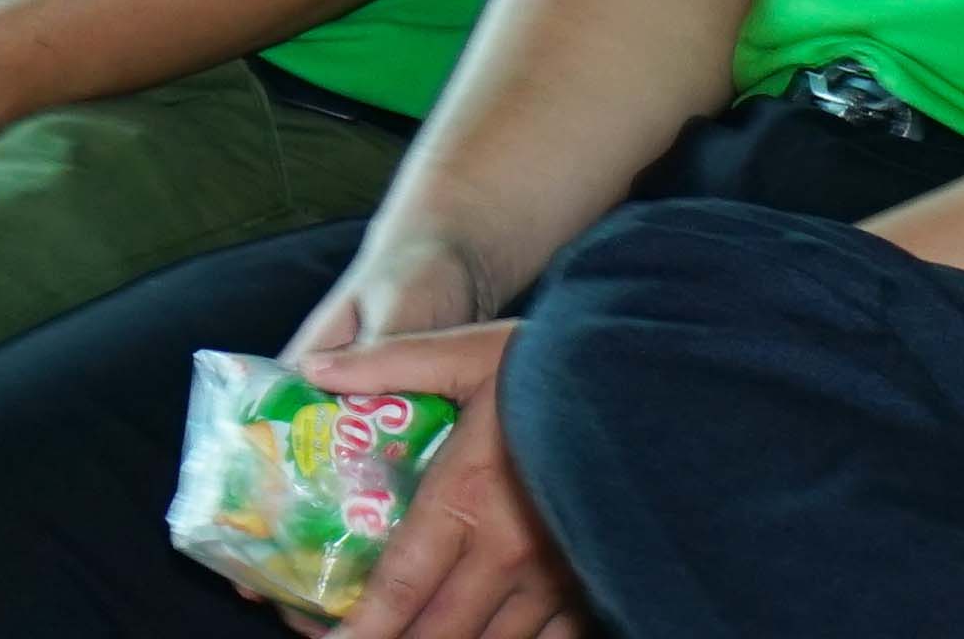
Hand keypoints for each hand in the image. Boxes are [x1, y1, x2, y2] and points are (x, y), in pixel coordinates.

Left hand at [296, 321, 576, 638]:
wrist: (648, 373)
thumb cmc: (555, 365)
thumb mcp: (469, 353)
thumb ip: (393, 363)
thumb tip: (315, 369)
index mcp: (469, 497)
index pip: (401, 586)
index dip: (362, 629)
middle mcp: (509, 551)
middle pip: (438, 632)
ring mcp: (556, 577)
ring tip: (419, 634)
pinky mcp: (592, 584)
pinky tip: (491, 634)